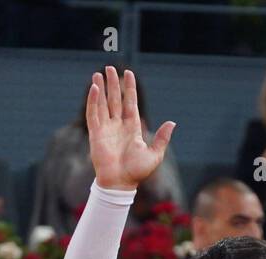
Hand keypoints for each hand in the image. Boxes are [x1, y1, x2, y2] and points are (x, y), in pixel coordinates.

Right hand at [86, 65, 174, 190]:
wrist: (121, 184)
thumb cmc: (137, 172)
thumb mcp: (154, 154)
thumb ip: (162, 138)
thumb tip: (172, 122)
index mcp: (132, 128)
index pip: (130, 103)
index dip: (129, 88)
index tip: (129, 73)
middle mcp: (118, 125)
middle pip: (115, 99)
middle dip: (113, 84)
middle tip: (110, 68)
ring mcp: (106, 128)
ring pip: (103, 104)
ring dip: (101, 88)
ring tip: (99, 74)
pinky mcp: (96, 134)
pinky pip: (93, 114)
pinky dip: (93, 101)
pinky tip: (94, 88)